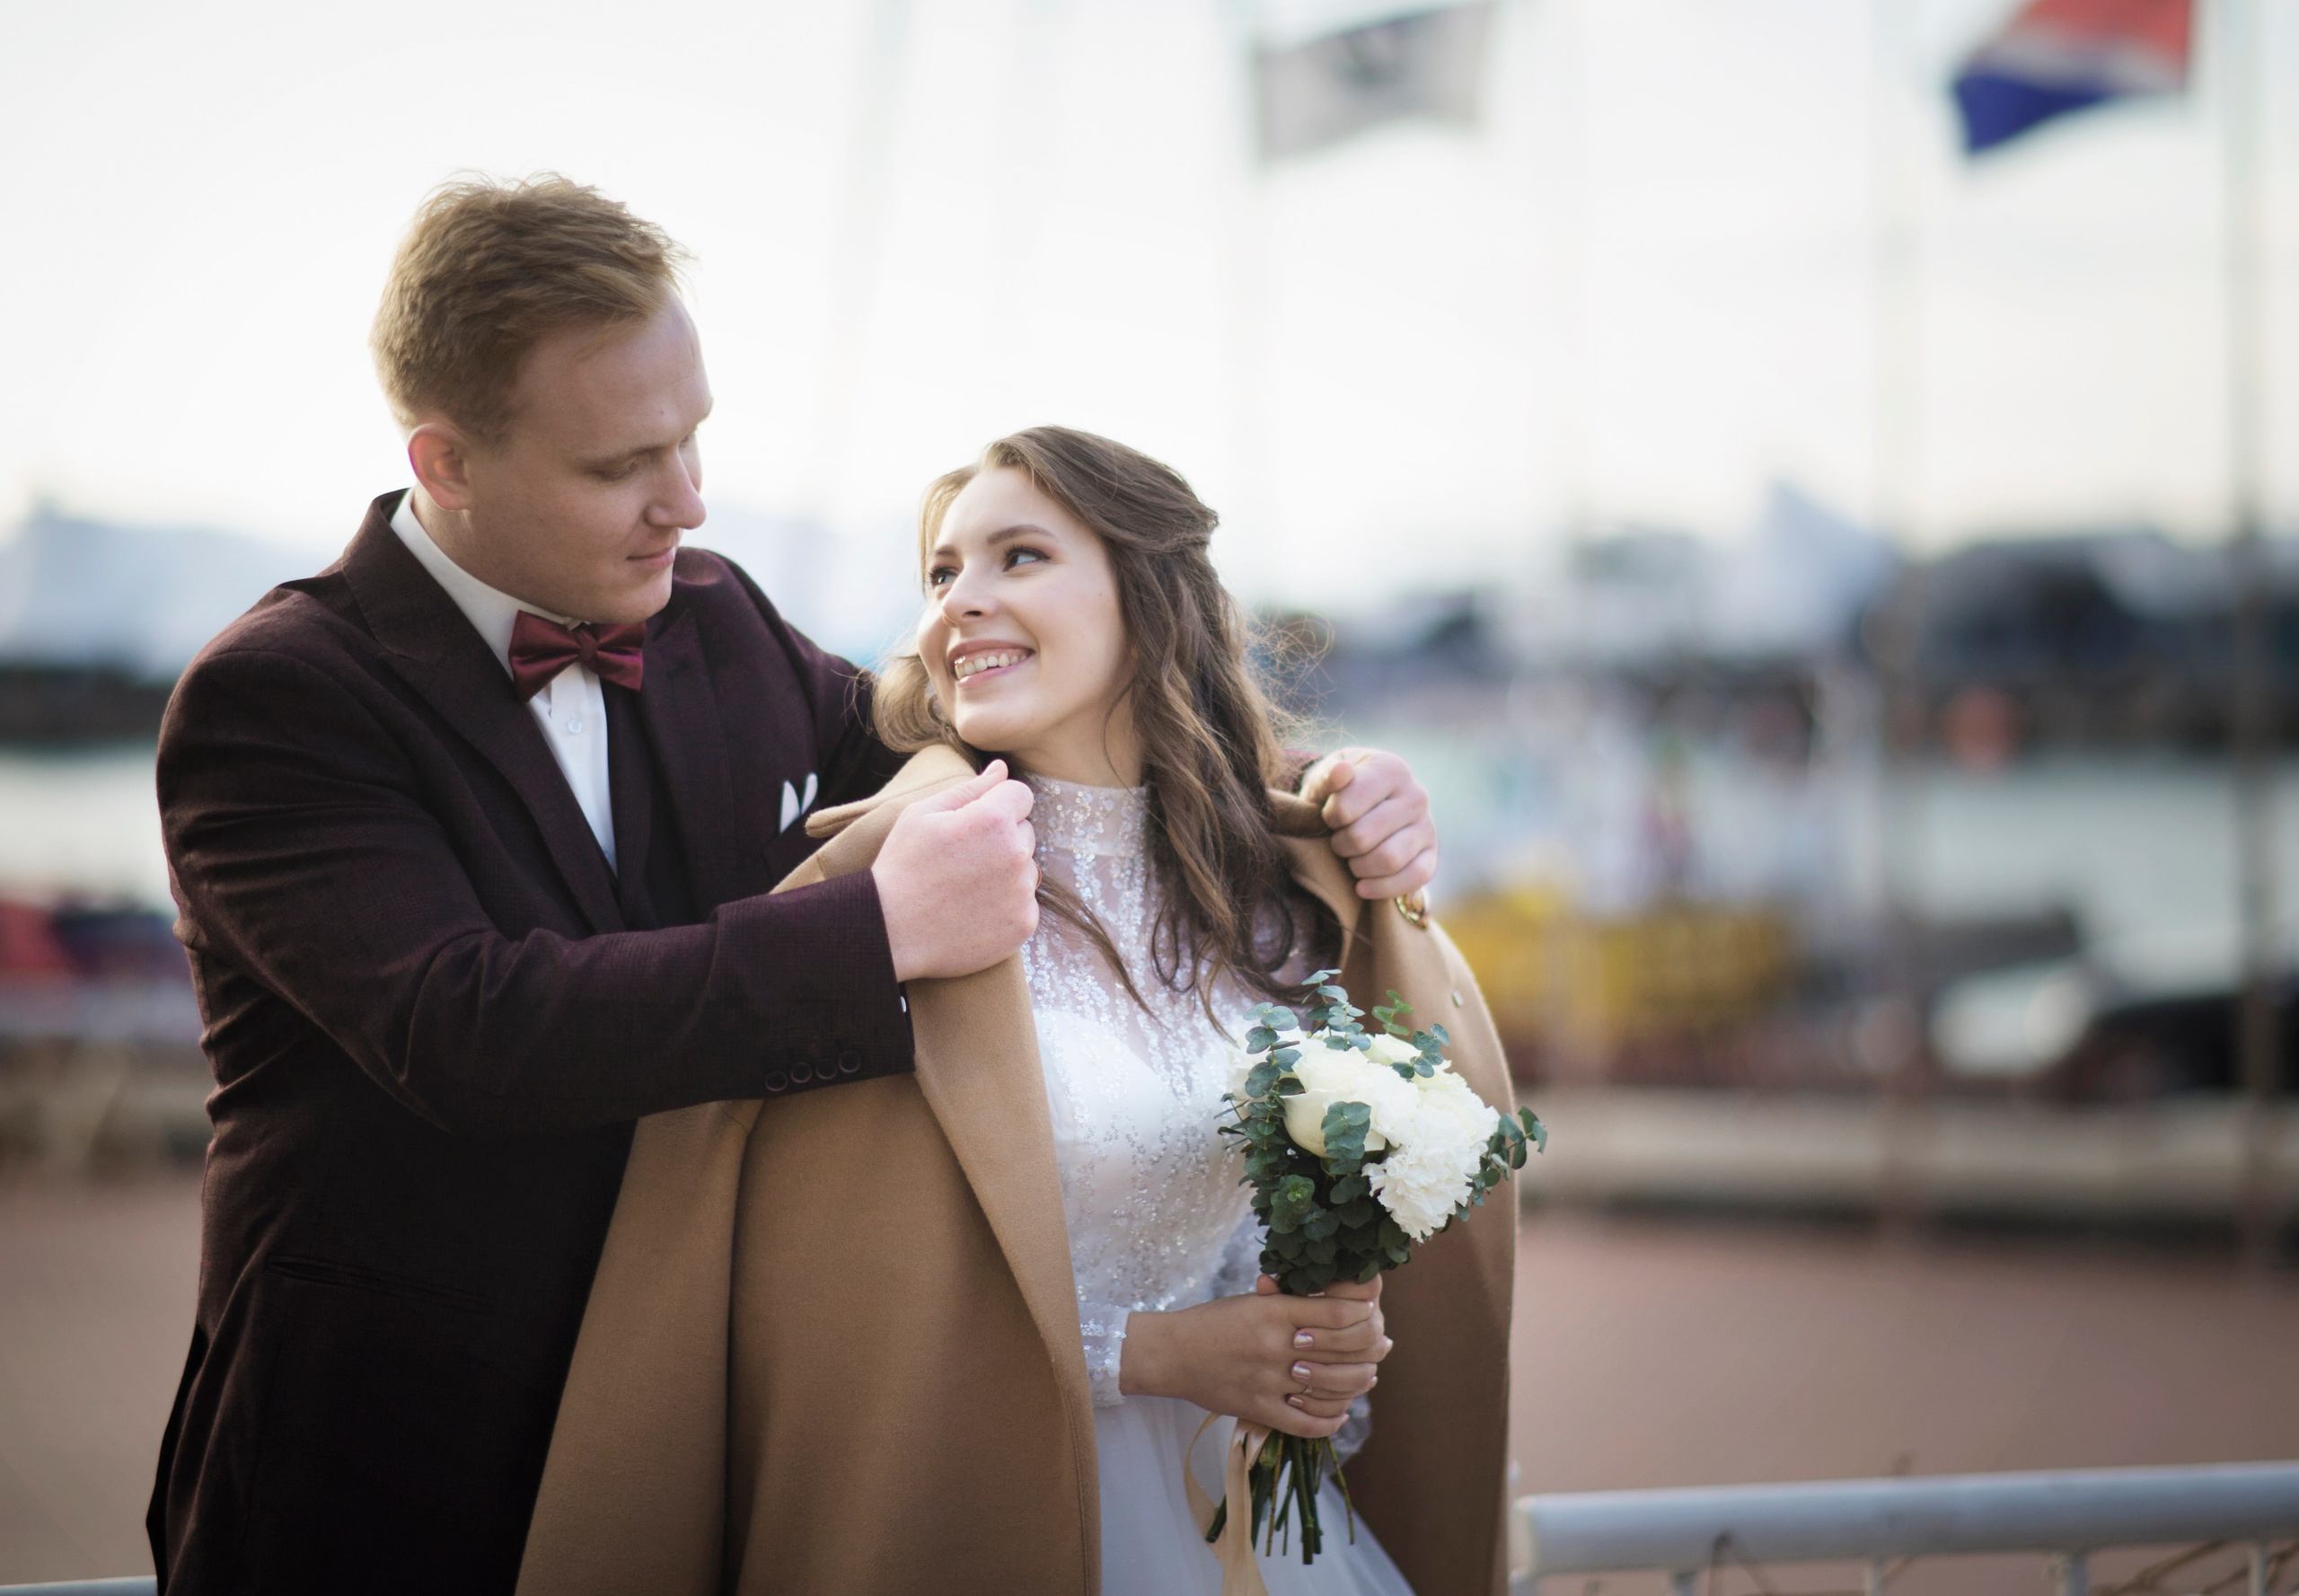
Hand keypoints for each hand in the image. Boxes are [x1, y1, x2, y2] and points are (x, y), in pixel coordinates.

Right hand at [871, 759, 1037, 981]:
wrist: (892, 931)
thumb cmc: (902, 867)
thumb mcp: (923, 814)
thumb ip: (970, 788)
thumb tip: (1002, 767)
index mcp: (993, 819)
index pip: (1021, 794)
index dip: (997, 804)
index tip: (974, 822)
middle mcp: (1015, 854)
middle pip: (1025, 832)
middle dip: (1002, 838)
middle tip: (963, 859)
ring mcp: (1022, 892)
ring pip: (1026, 868)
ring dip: (1006, 872)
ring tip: (966, 886)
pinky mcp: (1024, 923)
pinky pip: (1025, 902)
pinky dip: (1007, 905)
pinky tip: (974, 910)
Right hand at [1119, 1274, 1390, 1439]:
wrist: (1172, 1353)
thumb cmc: (1213, 1321)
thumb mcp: (1252, 1302)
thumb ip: (1289, 1303)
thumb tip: (1333, 1303)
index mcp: (1273, 1311)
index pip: (1335, 1313)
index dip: (1363, 1315)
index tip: (1373, 1314)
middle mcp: (1274, 1344)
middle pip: (1340, 1351)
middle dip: (1369, 1349)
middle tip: (1383, 1346)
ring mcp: (1267, 1380)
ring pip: (1330, 1389)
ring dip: (1356, 1385)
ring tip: (1367, 1377)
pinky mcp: (1258, 1409)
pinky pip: (1305, 1423)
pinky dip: (1330, 1422)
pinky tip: (1341, 1414)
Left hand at [1302, 748, 1436, 899]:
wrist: (1367, 808)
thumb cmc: (1341, 792)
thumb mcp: (1327, 779)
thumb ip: (1328, 778)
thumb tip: (1341, 772)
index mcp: (1390, 769)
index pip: (1347, 806)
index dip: (1330, 818)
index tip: (1330, 817)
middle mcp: (1416, 795)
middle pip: (1363, 837)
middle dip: (1341, 845)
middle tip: (1338, 841)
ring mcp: (1427, 826)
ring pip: (1388, 860)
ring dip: (1358, 867)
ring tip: (1351, 858)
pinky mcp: (1431, 854)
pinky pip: (1414, 879)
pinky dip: (1382, 888)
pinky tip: (1362, 886)